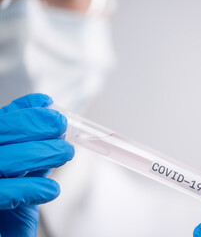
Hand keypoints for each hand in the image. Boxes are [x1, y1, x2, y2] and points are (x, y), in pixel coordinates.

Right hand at [0, 94, 73, 235]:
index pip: (1, 121)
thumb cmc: (11, 203)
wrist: (5, 234)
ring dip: (40, 153)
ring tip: (65, 153)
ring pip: (3, 159)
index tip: (47, 104)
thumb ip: (35, 150)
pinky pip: (2, 193)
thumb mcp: (25, 173)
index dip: (22, 110)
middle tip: (61, 126)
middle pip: (0, 133)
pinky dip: (30, 188)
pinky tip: (51, 189)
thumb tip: (56, 126)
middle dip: (33, 124)